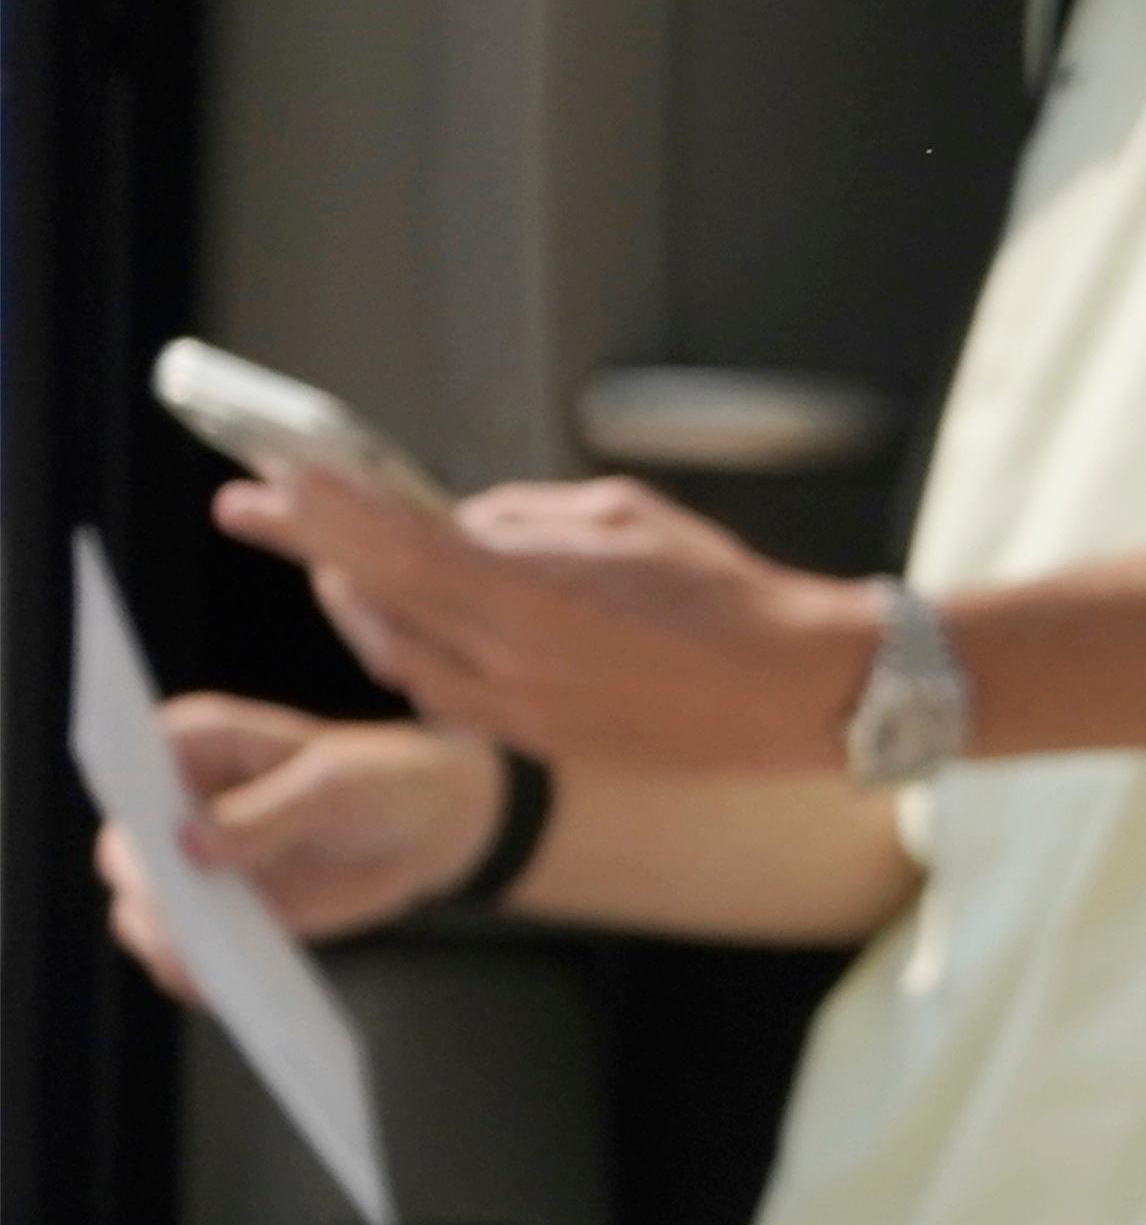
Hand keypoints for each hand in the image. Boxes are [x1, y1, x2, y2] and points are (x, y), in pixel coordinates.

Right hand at [94, 697, 509, 1004]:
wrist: (424, 825)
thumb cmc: (378, 782)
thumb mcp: (332, 790)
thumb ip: (266, 816)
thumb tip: (189, 846)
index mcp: (190, 744)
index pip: (127, 771)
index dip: (124, 808)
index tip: (143, 846)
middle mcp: (171, 803)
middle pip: (127, 855)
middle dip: (148, 891)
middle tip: (183, 922)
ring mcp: (188, 861)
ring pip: (144, 911)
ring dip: (166, 943)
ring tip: (210, 968)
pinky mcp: (216, 909)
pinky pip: (184, 950)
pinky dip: (195, 973)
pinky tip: (224, 992)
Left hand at [222, 460, 872, 774]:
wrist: (799, 691)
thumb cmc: (729, 595)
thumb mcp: (619, 516)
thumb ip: (522, 516)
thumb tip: (458, 520)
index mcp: (528, 596)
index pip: (384, 543)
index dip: (316, 508)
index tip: (267, 481)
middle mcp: (509, 663)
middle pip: (372, 604)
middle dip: (326, 553)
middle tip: (295, 514)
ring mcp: (520, 712)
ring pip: (395, 656)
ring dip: (366, 606)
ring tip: (355, 566)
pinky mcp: (540, 743)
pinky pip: (442, 693)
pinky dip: (414, 651)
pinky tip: (423, 625)